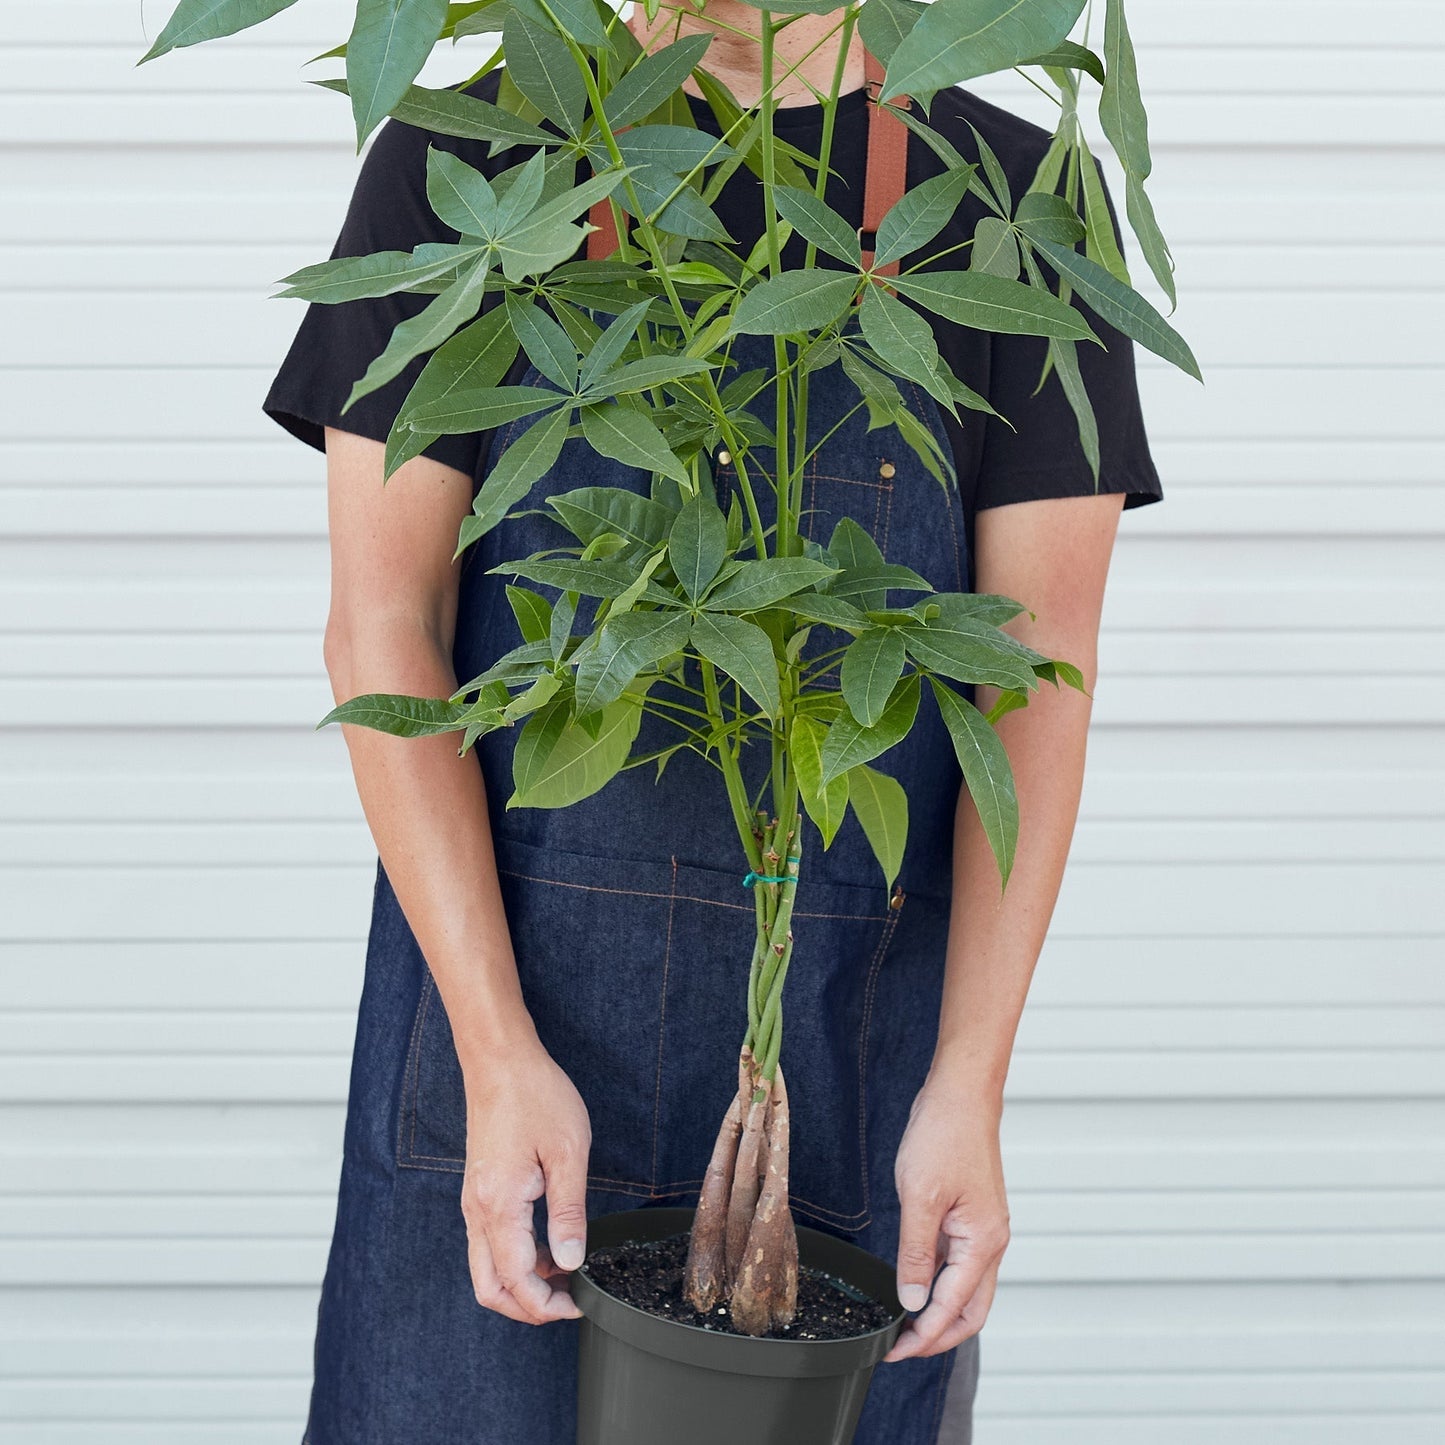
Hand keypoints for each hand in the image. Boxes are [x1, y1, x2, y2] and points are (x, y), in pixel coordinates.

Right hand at [460, 1036, 591, 1325]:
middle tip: (567, 1302)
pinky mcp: (479, 1190)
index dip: (546, 1305)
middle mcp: (477, 1210)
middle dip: (527, 1307)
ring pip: (486, 1268)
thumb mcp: (567, 1152)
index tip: (578, 1304)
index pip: (516, 1280)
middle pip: (490, 1288)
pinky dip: (513, 1259)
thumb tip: (571, 1262)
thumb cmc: (536, 1096)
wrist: (500, 1060)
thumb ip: (568, 1213)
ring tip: (563, 1276)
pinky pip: (488, 1243)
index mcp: (500, 1205)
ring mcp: (474, 1201)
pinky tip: (547, 1246)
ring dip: (520, 1284)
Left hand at [883, 1079, 1009, 1362]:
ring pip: (966, 1289)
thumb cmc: (944, 1135)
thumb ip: (915, 1254)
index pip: (953, 1308)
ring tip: (905, 1327)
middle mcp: (991, 1242)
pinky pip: (958, 1263)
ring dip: (940, 1312)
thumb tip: (912, 1301)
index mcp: (983, 1242)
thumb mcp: (919, 1196)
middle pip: (971, 1311)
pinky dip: (939, 1284)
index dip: (924, 1336)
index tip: (895, 1351)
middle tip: (901, 1349)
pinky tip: (914, 1287)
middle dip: (939, 1337)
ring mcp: (983, 1230)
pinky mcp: (971, 1217)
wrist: (960, 1095)